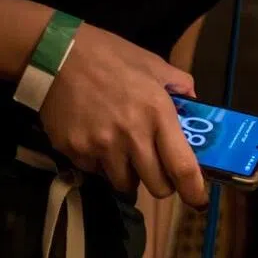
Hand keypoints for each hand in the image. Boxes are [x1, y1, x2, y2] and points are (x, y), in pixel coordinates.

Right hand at [38, 23, 206, 207]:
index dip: (193, 189)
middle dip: (162, 184)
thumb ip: (180, 85)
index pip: (181, 166)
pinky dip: (103, 166)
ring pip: (124, 184)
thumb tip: (194, 102)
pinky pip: (95, 172)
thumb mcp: (154, 64)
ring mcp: (100, 148)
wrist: (58, 56)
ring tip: (127, 154)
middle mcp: (131, 137)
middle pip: (155, 186)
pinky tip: (100, 143)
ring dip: (131, 176)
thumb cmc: (111, 56)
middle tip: (160, 170)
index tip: (200, 201)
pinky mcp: (74, 152)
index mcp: (158, 114)